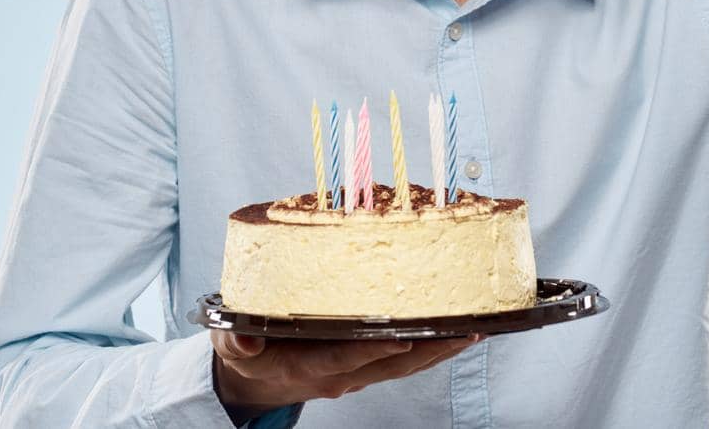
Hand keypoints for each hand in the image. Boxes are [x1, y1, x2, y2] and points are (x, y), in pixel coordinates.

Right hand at [210, 330, 481, 417]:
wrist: (255, 379)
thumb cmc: (249, 353)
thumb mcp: (232, 344)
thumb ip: (238, 341)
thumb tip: (245, 342)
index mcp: (312, 365)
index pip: (350, 356)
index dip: (378, 347)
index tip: (405, 334)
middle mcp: (343, 372)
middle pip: (395, 362)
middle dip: (431, 346)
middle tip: (466, 328)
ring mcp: (358, 370)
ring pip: (408, 362)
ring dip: (442, 347)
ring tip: (476, 328)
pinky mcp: (366, 363)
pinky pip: (406, 358)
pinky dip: (433, 345)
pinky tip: (458, 331)